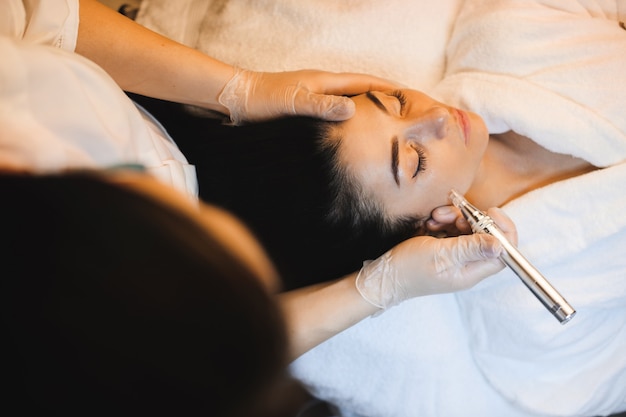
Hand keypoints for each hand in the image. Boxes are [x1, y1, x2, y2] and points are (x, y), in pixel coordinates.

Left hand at [218, 68, 398, 123]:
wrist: (234, 101)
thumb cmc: (262, 100)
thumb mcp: (293, 103)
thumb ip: (321, 106)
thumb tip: (353, 110)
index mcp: (324, 81)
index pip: (366, 82)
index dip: (389, 88)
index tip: (412, 96)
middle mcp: (323, 89)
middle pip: (361, 93)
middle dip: (384, 102)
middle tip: (405, 116)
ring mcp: (314, 101)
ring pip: (348, 107)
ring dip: (367, 115)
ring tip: (386, 130)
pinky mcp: (305, 114)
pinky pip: (334, 118)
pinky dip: (348, 125)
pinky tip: (351, 139)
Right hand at [356, 207, 516, 308]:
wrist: (383, 275)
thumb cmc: (408, 268)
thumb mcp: (441, 255)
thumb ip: (471, 248)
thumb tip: (501, 245)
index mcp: (471, 272)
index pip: (503, 252)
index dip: (502, 230)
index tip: (490, 212)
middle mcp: (467, 265)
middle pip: (484, 236)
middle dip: (470, 219)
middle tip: (451, 214)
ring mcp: (455, 257)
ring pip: (467, 229)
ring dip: (453, 218)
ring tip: (434, 218)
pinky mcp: (443, 249)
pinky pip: (452, 229)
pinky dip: (443, 222)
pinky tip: (429, 223)